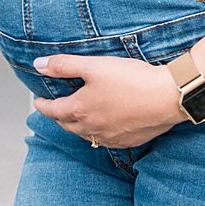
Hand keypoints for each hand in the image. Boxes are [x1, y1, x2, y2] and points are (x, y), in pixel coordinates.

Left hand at [31, 53, 186, 147]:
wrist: (166, 97)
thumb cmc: (131, 80)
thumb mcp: (93, 66)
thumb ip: (64, 65)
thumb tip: (38, 64)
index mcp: (79, 110)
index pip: (52, 110)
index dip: (42, 105)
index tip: (38, 101)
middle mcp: (91, 128)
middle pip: (66, 125)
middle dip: (58, 116)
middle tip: (57, 107)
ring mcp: (109, 137)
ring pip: (85, 135)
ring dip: (77, 126)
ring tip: (78, 116)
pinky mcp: (126, 141)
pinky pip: (104, 140)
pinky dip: (97, 133)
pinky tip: (104, 125)